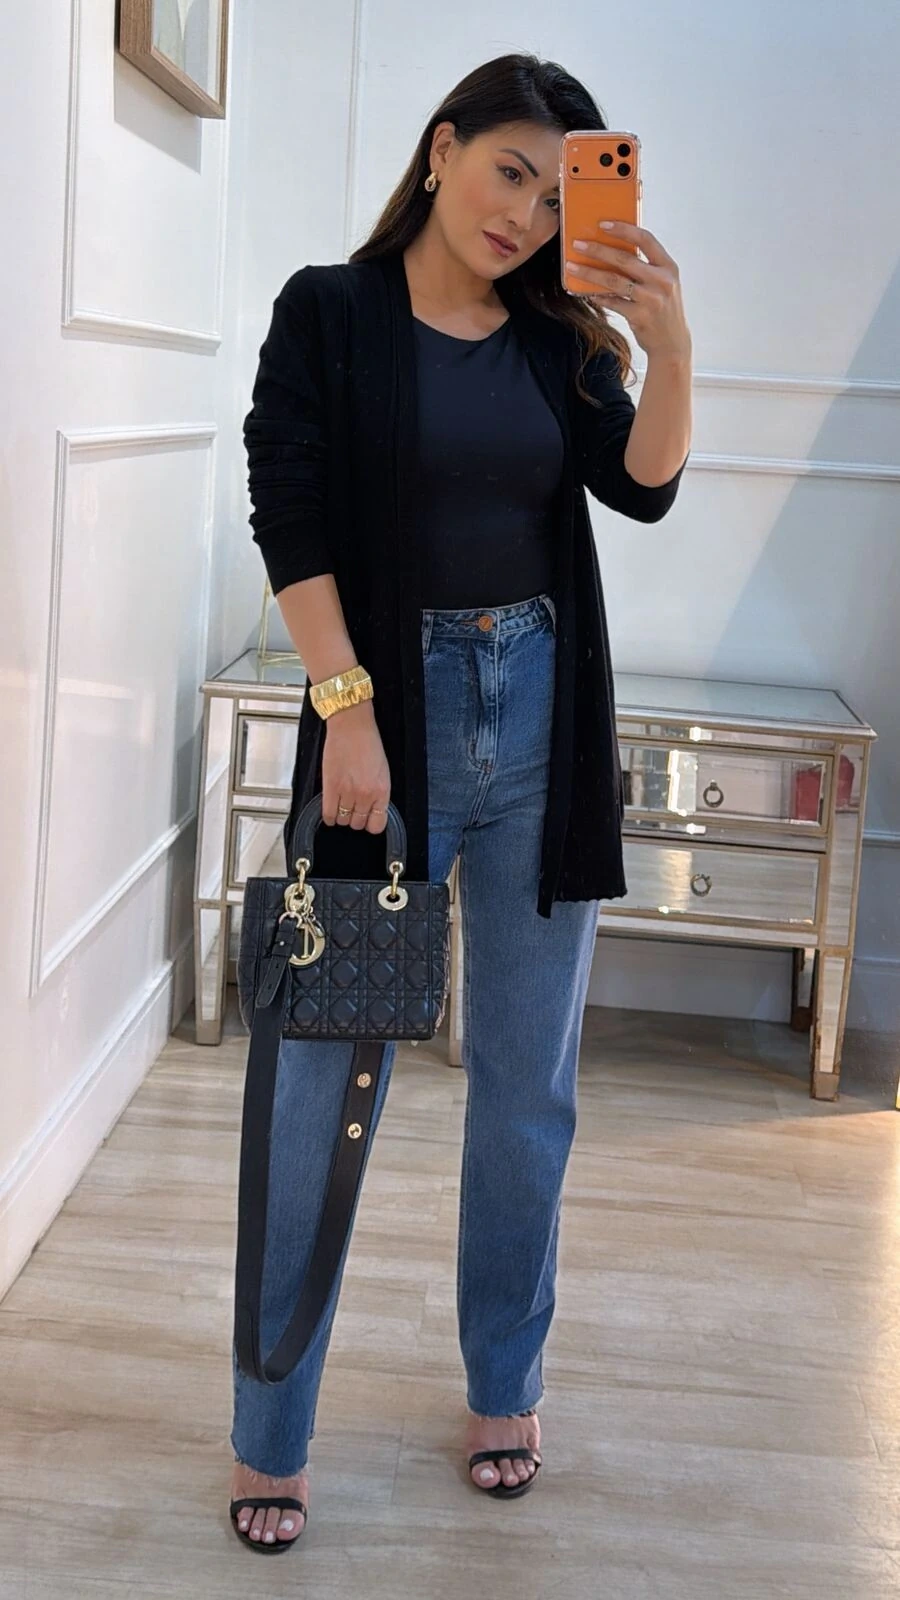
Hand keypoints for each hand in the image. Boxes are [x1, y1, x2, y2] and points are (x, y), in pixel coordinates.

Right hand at [322, 702, 390, 833]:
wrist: (352, 726)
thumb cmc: (367, 742)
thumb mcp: (382, 771)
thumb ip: (378, 793)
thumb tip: (371, 809)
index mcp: (382, 791)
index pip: (378, 824)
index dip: (371, 824)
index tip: (367, 819)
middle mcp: (366, 794)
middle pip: (358, 824)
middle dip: (355, 818)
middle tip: (352, 808)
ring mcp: (348, 792)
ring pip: (343, 820)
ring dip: (341, 815)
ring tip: (341, 805)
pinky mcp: (331, 787)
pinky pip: (328, 814)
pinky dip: (329, 816)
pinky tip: (330, 810)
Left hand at [565, 221, 691, 360]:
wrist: (672, 342)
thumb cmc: (664, 308)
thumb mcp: (663, 283)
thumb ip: (646, 266)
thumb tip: (614, 248)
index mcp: (668, 266)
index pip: (646, 239)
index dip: (623, 229)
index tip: (603, 225)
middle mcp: (661, 281)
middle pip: (624, 259)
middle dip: (597, 250)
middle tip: (578, 245)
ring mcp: (650, 299)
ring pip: (613, 280)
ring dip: (589, 273)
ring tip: (572, 267)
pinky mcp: (639, 316)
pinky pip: (612, 302)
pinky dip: (597, 296)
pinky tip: (585, 292)